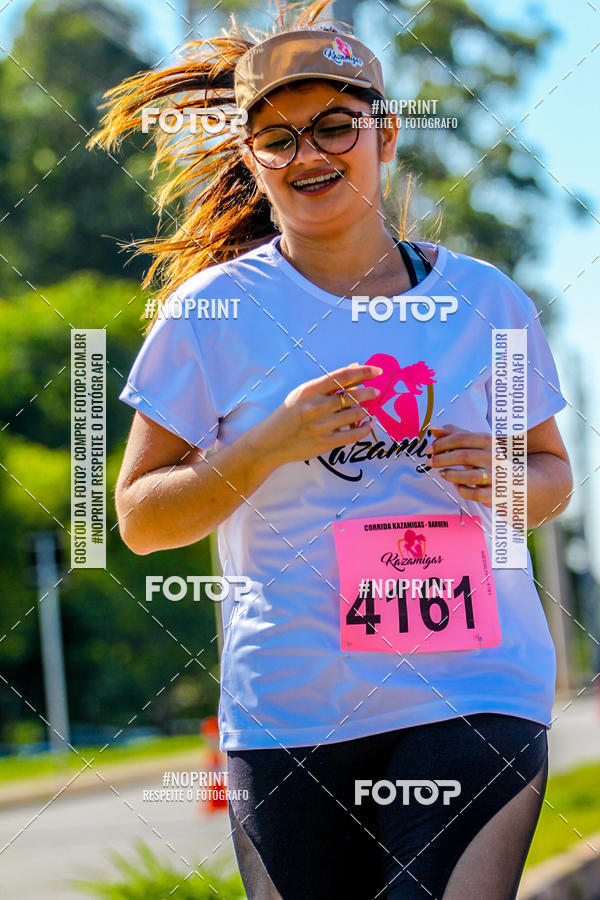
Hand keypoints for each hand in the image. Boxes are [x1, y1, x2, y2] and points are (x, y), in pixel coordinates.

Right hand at [256, 363, 382, 466]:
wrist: (269, 442)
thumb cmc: (288, 414)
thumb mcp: (302, 394)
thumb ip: (328, 383)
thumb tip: (355, 368)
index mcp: (310, 390)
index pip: (342, 376)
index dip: (364, 371)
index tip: (376, 371)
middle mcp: (316, 406)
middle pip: (353, 395)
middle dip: (369, 392)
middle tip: (375, 392)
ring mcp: (321, 426)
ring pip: (356, 414)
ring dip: (366, 410)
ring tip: (368, 409)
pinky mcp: (325, 443)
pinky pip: (353, 435)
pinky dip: (365, 429)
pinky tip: (368, 424)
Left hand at [427, 423, 491, 506]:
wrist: (519, 478)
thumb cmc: (491, 457)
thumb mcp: (477, 442)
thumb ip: (455, 434)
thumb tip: (432, 428)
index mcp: (489, 441)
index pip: (462, 438)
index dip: (442, 443)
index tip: (429, 449)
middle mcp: (494, 457)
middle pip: (463, 456)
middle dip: (442, 459)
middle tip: (430, 462)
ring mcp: (497, 476)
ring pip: (470, 476)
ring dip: (452, 475)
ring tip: (441, 473)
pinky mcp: (496, 493)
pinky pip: (475, 494)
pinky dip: (462, 490)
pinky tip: (456, 485)